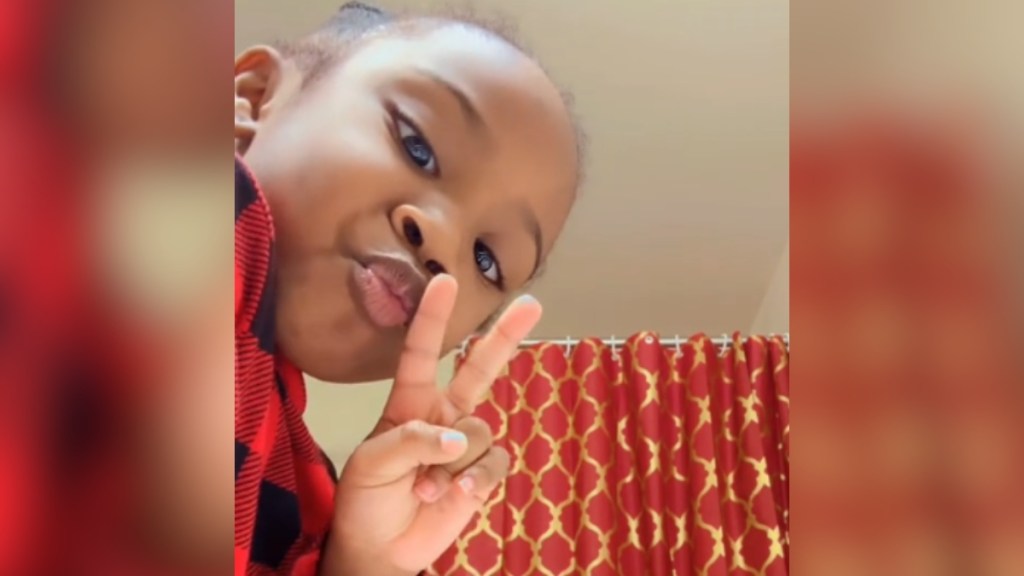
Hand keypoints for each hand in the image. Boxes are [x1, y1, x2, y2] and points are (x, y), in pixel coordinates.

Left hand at [323, 275, 540, 574]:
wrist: (380, 548)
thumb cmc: (366, 500)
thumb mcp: (372, 463)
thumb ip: (412, 441)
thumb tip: (458, 437)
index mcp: (408, 403)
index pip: (420, 353)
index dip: (432, 317)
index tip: (444, 280)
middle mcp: (442, 415)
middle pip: (479, 369)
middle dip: (503, 337)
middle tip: (531, 304)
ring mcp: (464, 444)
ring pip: (481, 430)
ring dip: (455, 462)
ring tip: (425, 489)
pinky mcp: (480, 475)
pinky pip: (494, 463)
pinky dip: (476, 480)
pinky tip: (456, 496)